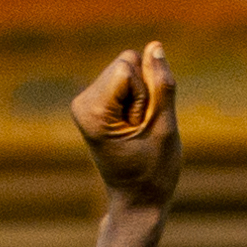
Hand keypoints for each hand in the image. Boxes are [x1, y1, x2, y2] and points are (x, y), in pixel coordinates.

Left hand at [72, 38, 180, 211]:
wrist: (138, 201)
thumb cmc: (154, 172)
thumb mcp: (165, 127)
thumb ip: (162, 85)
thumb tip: (154, 46)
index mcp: (91, 111)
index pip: (127, 66)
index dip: (146, 94)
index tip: (141, 128)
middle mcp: (82, 102)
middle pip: (126, 61)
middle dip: (144, 91)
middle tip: (141, 130)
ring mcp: (86, 102)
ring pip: (128, 67)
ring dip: (143, 97)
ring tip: (138, 131)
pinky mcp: (95, 102)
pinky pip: (127, 78)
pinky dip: (138, 99)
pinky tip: (134, 127)